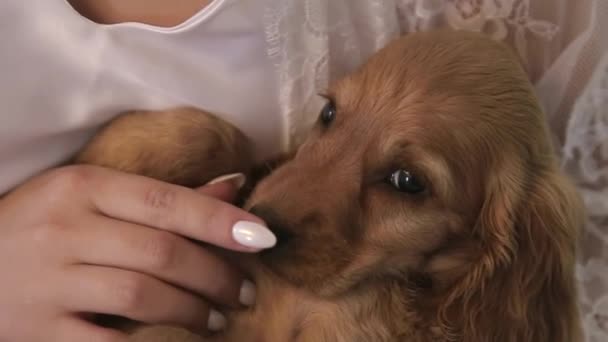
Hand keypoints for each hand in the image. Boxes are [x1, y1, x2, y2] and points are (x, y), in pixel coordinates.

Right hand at [0, 165, 275, 341]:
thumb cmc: (40, 225)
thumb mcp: (91, 198)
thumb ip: (161, 197)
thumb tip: (234, 188)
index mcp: (83, 187)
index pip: (166, 201)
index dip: (220, 222)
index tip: (263, 239)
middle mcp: (66, 229)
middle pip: (161, 252)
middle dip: (215, 274)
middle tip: (244, 290)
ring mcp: (49, 281)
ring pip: (142, 295)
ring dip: (192, 309)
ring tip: (218, 318)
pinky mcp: (38, 329)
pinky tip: (178, 341)